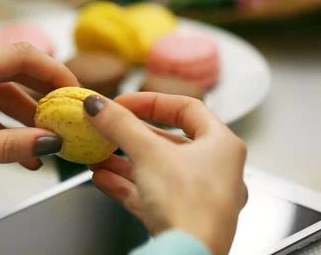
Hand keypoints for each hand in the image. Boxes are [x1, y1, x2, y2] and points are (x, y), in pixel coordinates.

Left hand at [0, 43, 77, 202]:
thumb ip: (8, 146)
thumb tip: (51, 143)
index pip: (16, 56)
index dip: (52, 71)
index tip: (73, 92)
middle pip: (6, 69)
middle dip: (39, 93)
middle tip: (65, 115)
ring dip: (18, 113)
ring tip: (44, 143)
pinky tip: (15, 145)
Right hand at [83, 93, 247, 254]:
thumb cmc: (190, 207)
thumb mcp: (147, 153)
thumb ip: (120, 125)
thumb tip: (98, 105)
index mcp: (222, 145)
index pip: (187, 108)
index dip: (152, 102)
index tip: (124, 103)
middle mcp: (215, 170)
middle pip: (167, 140)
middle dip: (130, 135)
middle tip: (108, 127)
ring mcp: (198, 197)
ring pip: (156, 169)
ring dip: (123, 161)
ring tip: (98, 154)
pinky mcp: (181, 219)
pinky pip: (150, 194)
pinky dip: (125, 185)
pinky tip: (102, 179)